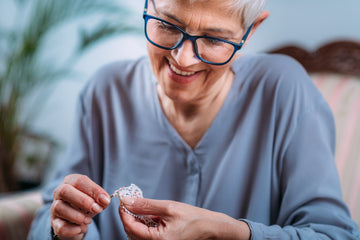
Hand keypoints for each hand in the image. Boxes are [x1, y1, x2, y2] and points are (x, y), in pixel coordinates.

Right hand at [51, 174, 109, 239]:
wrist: (75, 222)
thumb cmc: (85, 206)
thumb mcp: (94, 200)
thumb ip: (100, 198)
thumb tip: (105, 200)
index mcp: (71, 182)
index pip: (79, 181)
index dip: (94, 190)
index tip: (105, 200)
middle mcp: (59, 192)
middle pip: (64, 190)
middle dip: (83, 200)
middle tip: (97, 209)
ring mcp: (54, 208)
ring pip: (59, 208)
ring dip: (78, 216)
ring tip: (89, 220)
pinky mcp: (54, 223)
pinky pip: (60, 226)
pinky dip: (72, 229)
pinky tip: (80, 228)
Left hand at [119, 197, 250, 239]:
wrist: (212, 228)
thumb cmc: (195, 219)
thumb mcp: (169, 208)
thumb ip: (146, 205)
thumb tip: (128, 201)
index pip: (130, 227)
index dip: (124, 212)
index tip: (123, 199)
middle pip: (132, 231)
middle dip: (129, 215)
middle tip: (130, 199)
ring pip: (138, 233)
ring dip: (136, 218)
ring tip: (140, 204)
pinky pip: (147, 234)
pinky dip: (144, 223)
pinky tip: (148, 213)